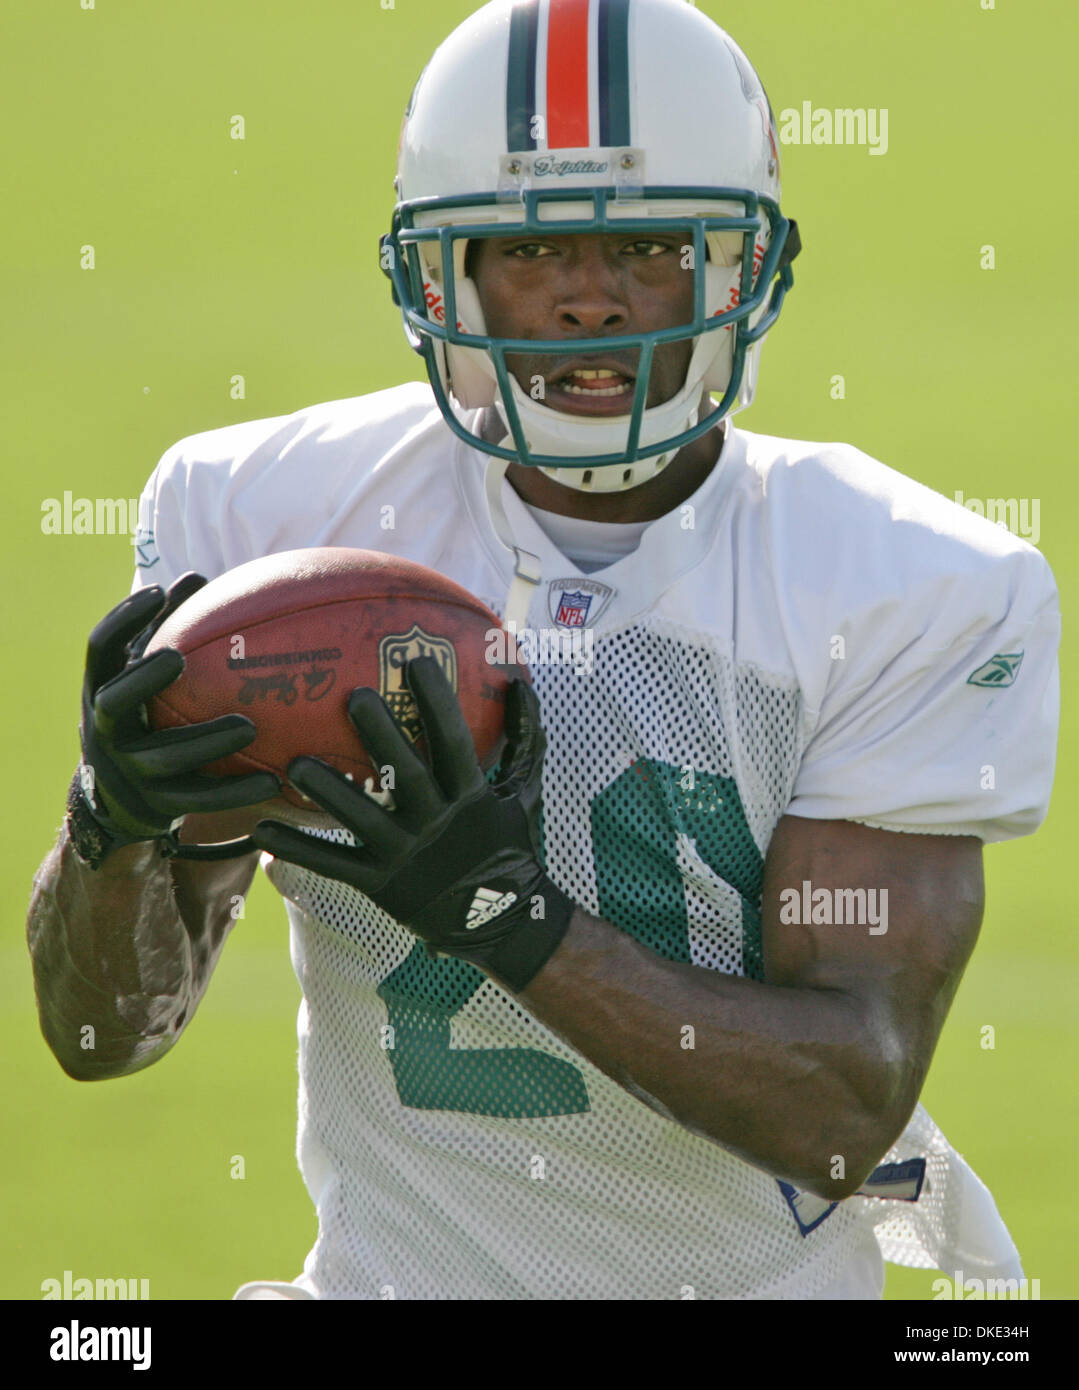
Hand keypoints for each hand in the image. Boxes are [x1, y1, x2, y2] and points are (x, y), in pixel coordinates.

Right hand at [69, 575, 280, 866]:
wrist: (119, 800)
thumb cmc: (147, 716)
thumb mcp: (145, 677)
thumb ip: (168, 634)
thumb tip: (202, 576)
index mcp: (102, 689)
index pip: (101, 648)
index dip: (124, 618)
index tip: (158, 590)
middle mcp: (106, 728)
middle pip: (117, 700)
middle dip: (144, 678)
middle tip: (177, 657)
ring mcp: (129, 770)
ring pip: (165, 755)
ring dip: (207, 740)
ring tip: (249, 726)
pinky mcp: (157, 805)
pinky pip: (199, 797)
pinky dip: (235, 790)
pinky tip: (274, 781)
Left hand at [250, 656, 575, 991]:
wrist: (500, 922)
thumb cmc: (508, 844)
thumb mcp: (524, 792)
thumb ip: (523, 739)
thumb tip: (520, 685)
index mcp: (471, 797)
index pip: (454, 743)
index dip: (437, 704)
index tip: (416, 663)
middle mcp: (436, 823)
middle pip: (405, 774)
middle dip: (381, 735)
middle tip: (353, 696)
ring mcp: (406, 855)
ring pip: (362, 819)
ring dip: (328, 791)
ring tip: (295, 765)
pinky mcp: (380, 885)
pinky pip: (333, 864)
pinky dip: (298, 848)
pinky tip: (261, 830)